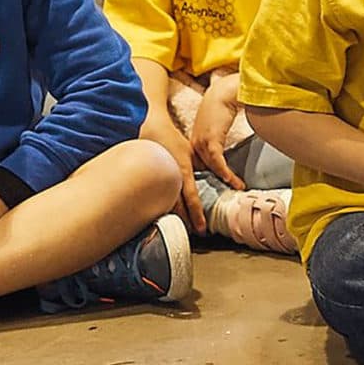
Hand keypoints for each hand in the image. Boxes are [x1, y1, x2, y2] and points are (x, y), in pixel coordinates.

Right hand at [144, 114, 205, 229]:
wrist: (151, 130)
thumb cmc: (174, 142)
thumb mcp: (192, 153)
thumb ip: (202, 167)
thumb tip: (215, 177)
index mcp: (183, 172)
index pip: (191, 198)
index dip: (196, 214)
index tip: (202, 228)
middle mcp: (170, 179)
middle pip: (178, 207)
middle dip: (187, 221)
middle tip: (196, 234)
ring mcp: (157, 181)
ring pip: (166, 205)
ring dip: (176, 218)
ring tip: (184, 229)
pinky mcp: (149, 182)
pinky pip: (156, 199)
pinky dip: (163, 209)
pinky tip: (167, 218)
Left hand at [190, 70, 245, 189]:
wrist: (224, 92)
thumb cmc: (222, 103)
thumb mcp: (216, 123)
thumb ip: (217, 134)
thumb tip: (225, 143)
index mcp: (196, 140)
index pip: (199, 164)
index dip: (207, 175)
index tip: (218, 185)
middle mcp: (195, 143)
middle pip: (203, 168)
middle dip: (215, 180)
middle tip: (227, 190)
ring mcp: (202, 142)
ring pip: (211, 167)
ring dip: (225, 178)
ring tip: (238, 186)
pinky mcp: (211, 140)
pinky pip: (217, 162)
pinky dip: (225, 172)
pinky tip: (234, 180)